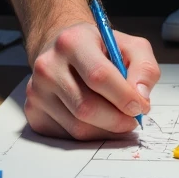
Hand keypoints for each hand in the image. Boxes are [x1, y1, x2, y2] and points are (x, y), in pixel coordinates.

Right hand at [24, 21, 159, 139]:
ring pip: (77, 127)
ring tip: (118, 119)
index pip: (99, 76)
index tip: (140, 107)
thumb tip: (141, 96)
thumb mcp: (130, 45)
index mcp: (72, 41)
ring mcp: (37, 90)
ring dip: (105, 130)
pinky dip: (90, 134)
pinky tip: (97, 121)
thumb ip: (144, 67)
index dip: (124, 96)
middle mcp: (48, 65)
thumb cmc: (100, 49)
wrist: (65, 50)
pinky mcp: (33, 111)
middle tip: (133, 119)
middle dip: (117, 120)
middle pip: (86, 107)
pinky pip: (66, 136)